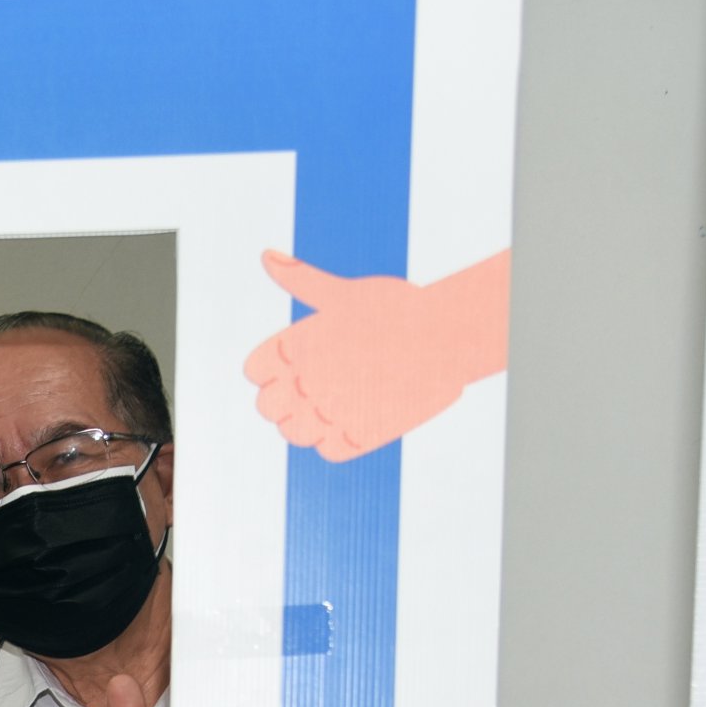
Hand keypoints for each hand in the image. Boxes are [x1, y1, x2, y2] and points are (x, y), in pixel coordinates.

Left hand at [243, 248, 510, 462]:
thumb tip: (267, 255)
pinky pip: (329, 451)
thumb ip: (301, 279)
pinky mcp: (358, 438)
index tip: (293, 366)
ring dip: (307, 423)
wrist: (449, 337)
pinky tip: (353, 420)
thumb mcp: (344, 291)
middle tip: (317, 387)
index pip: (255, 371)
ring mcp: (330, 414)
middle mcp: (305, 382)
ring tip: (334, 405)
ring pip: (294, 434)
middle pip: (268, 408)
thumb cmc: (400, 308)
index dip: (270, 370)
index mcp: (296, 346)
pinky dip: (337, 441)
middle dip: (284, 399)